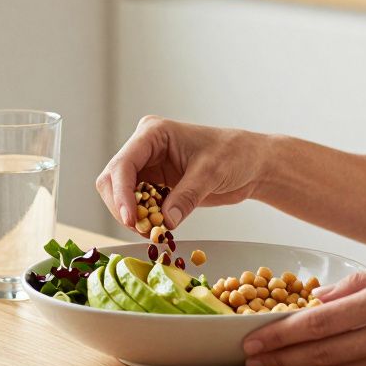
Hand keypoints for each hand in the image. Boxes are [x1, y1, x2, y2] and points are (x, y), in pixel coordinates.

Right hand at [95, 116, 267, 231]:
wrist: (252, 163)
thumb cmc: (235, 154)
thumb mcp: (211, 173)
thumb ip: (187, 196)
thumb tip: (165, 222)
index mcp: (153, 133)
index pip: (123, 164)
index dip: (122, 193)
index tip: (131, 219)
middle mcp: (144, 148)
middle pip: (113, 181)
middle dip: (123, 208)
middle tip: (144, 231)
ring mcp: (148, 167)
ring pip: (121, 195)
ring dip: (132, 217)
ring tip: (154, 232)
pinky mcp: (155, 185)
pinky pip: (138, 205)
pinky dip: (144, 219)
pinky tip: (158, 228)